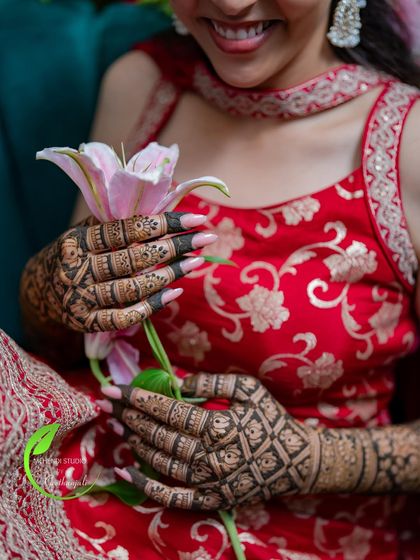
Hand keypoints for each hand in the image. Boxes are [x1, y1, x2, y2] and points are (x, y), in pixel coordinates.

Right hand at [21, 212, 214, 331]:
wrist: (41, 292)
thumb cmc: (76, 255)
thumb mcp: (86, 234)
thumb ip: (116, 223)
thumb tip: (163, 206)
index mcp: (76, 241)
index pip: (123, 230)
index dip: (161, 223)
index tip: (194, 217)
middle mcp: (75, 270)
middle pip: (132, 259)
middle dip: (173, 247)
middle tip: (205, 238)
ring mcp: (80, 299)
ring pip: (132, 288)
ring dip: (169, 275)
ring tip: (196, 262)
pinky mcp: (87, 322)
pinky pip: (125, 316)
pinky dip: (152, 305)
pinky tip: (175, 292)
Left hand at [100, 374, 319, 509]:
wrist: (297, 461)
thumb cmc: (271, 419)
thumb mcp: (248, 390)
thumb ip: (212, 383)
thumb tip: (175, 382)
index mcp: (220, 425)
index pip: (169, 411)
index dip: (139, 399)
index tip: (116, 389)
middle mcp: (211, 456)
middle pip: (159, 435)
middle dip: (129, 416)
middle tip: (109, 405)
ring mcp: (209, 482)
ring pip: (161, 461)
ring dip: (135, 442)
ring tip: (118, 426)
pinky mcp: (211, 500)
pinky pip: (172, 497)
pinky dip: (146, 486)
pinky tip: (126, 471)